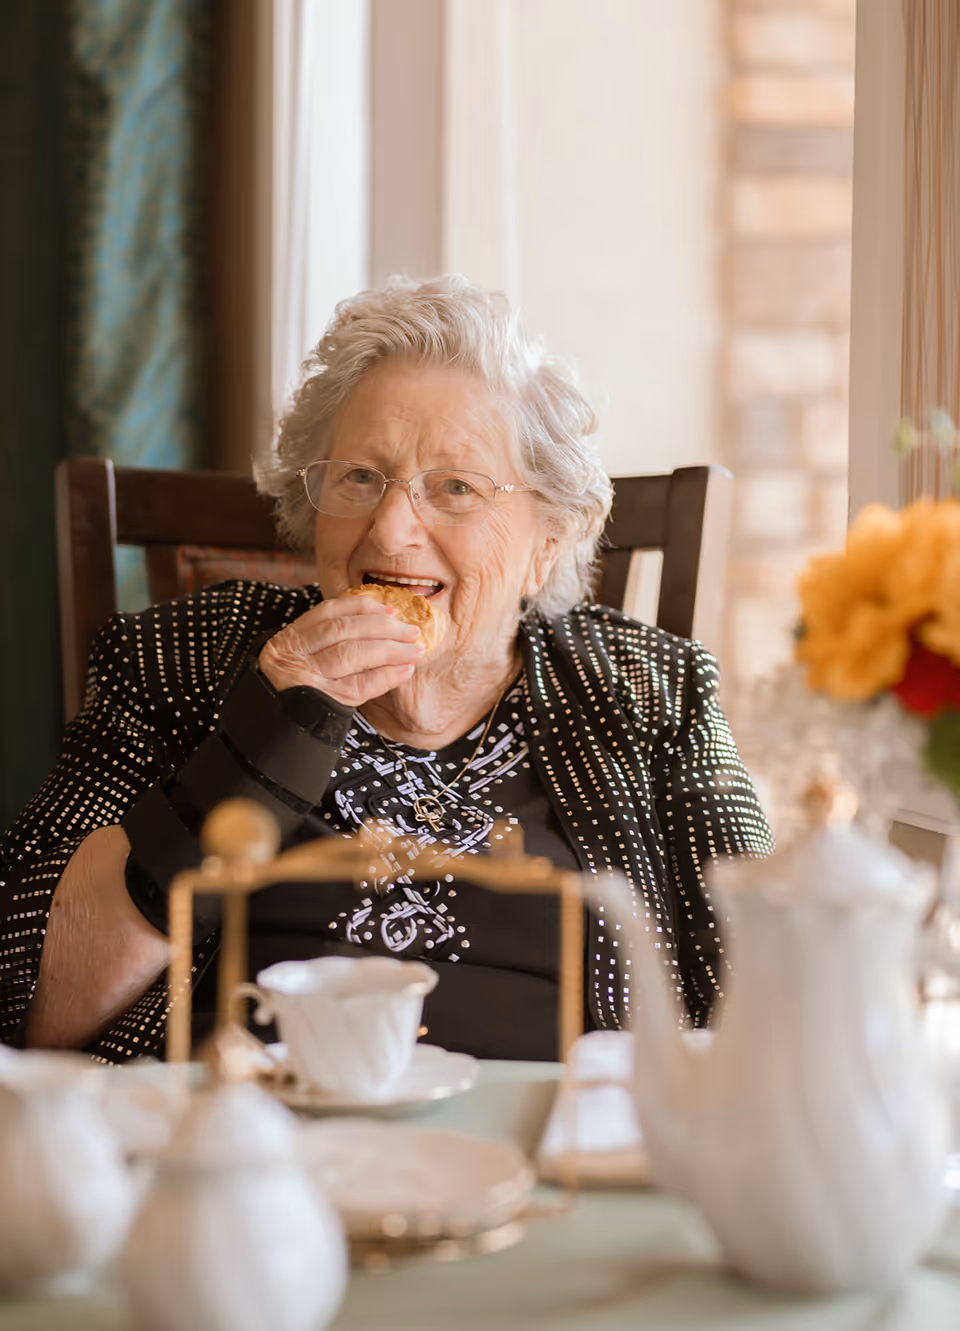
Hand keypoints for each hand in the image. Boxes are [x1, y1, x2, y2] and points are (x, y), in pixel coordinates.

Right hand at [258, 594, 424, 706]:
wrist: (278, 728)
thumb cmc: (301, 690)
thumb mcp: (306, 659)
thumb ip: (333, 640)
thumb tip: (385, 621)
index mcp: (290, 638)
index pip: (329, 612)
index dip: (362, 607)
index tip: (390, 609)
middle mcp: (293, 654)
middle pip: (344, 630)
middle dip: (383, 628)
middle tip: (412, 632)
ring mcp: (304, 678)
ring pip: (351, 654)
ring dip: (390, 649)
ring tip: (414, 650)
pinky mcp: (320, 702)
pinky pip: (358, 686)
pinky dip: (385, 676)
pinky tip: (404, 671)